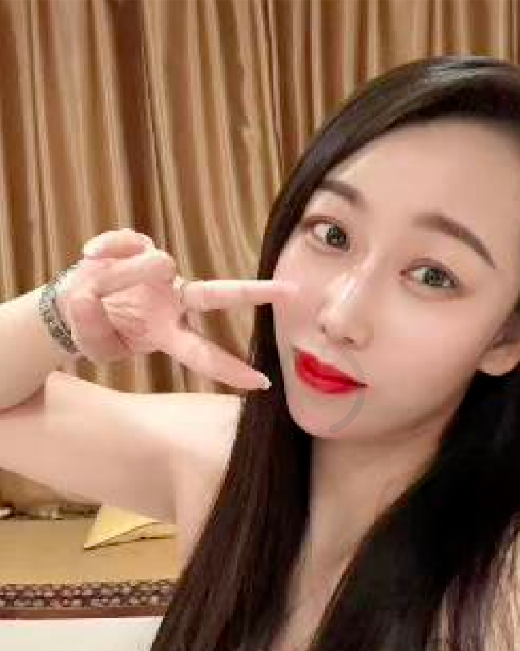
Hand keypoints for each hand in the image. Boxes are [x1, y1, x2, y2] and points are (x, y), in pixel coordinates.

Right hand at [58, 229, 297, 389]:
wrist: (70, 305)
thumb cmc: (93, 330)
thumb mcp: (92, 344)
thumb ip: (91, 329)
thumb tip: (91, 297)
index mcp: (166, 333)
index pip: (203, 353)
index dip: (230, 368)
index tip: (263, 382)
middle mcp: (172, 301)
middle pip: (217, 295)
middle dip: (254, 293)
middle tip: (291, 292)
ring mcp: (159, 273)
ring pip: (157, 263)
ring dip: (119, 276)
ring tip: (90, 290)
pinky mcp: (139, 245)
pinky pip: (126, 241)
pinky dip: (106, 249)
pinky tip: (89, 255)